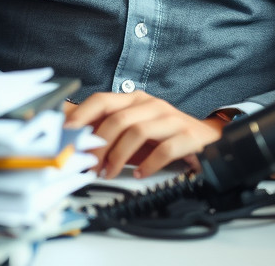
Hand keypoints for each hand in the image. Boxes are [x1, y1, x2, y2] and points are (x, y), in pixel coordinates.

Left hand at [64, 92, 225, 179]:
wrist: (208, 136)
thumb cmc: (164, 135)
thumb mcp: (132, 128)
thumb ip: (105, 127)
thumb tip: (69, 129)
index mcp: (135, 100)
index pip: (102, 100)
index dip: (82, 116)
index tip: (66, 134)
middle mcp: (151, 105)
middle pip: (117, 119)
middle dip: (99, 146)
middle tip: (90, 166)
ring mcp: (170, 119)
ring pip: (137, 132)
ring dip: (118, 156)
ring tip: (110, 173)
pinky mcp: (187, 136)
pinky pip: (164, 149)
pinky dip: (149, 164)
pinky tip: (140, 173)